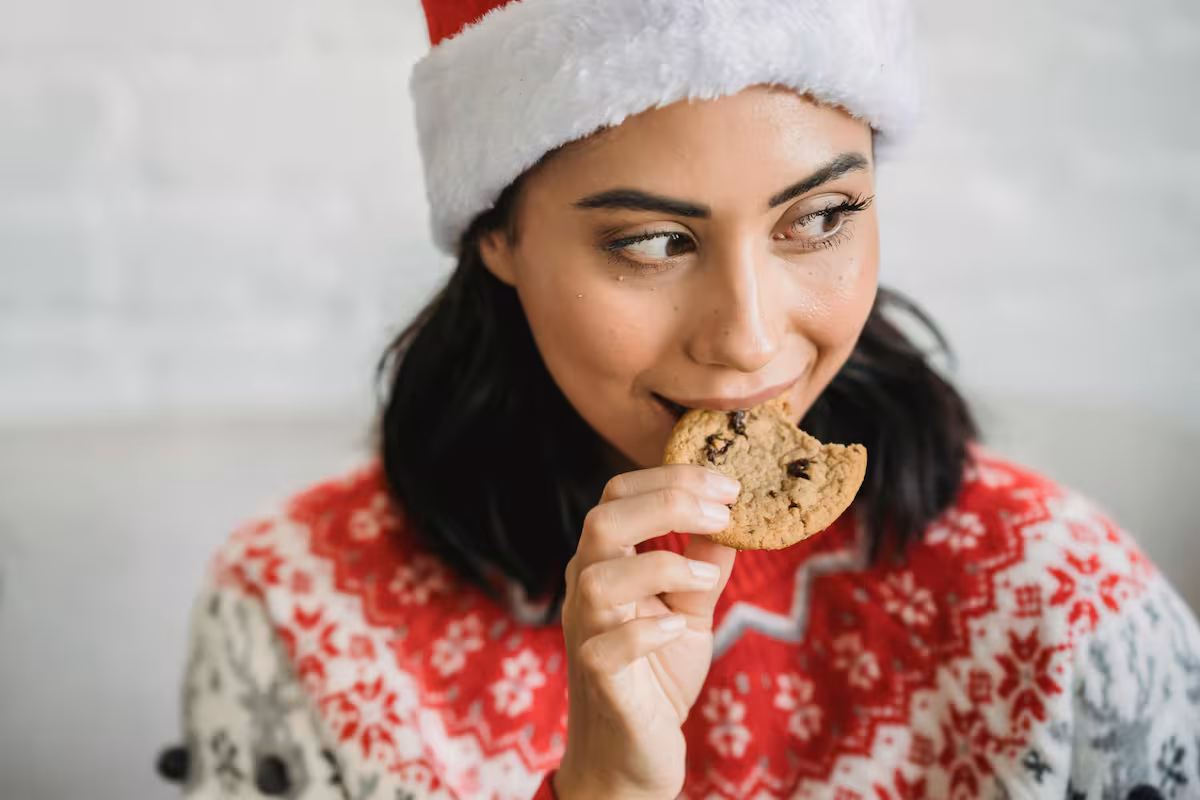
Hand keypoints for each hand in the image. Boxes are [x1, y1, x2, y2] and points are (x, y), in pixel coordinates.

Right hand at [555, 465, 739, 799]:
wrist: (635, 752)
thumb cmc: (658, 674)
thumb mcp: (691, 610)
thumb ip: (706, 564)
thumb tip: (736, 518)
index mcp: (607, 562)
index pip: (620, 495)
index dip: (672, 479)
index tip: (728, 484)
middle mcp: (588, 589)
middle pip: (603, 521)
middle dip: (668, 503)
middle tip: (725, 509)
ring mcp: (587, 632)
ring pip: (597, 579)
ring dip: (662, 566)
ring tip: (707, 577)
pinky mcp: (598, 678)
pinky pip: (606, 646)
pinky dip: (645, 631)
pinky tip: (676, 628)